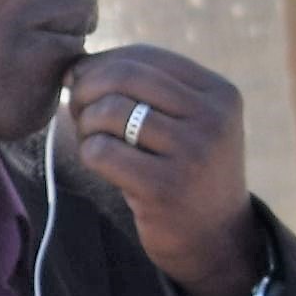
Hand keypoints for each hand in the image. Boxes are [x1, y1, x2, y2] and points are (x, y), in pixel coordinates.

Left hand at [63, 43, 263, 295]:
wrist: (214, 239)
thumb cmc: (183, 171)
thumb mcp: (184, 122)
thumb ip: (145, 89)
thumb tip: (76, 65)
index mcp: (220, 92)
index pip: (144, 56)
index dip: (102, 65)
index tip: (85, 85)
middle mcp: (213, 117)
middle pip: (124, 77)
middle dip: (86, 89)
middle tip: (78, 110)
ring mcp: (193, 152)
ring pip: (109, 111)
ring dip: (86, 125)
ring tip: (95, 141)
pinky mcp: (165, 187)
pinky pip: (101, 151)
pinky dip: (89, 153)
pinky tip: (102, 165)